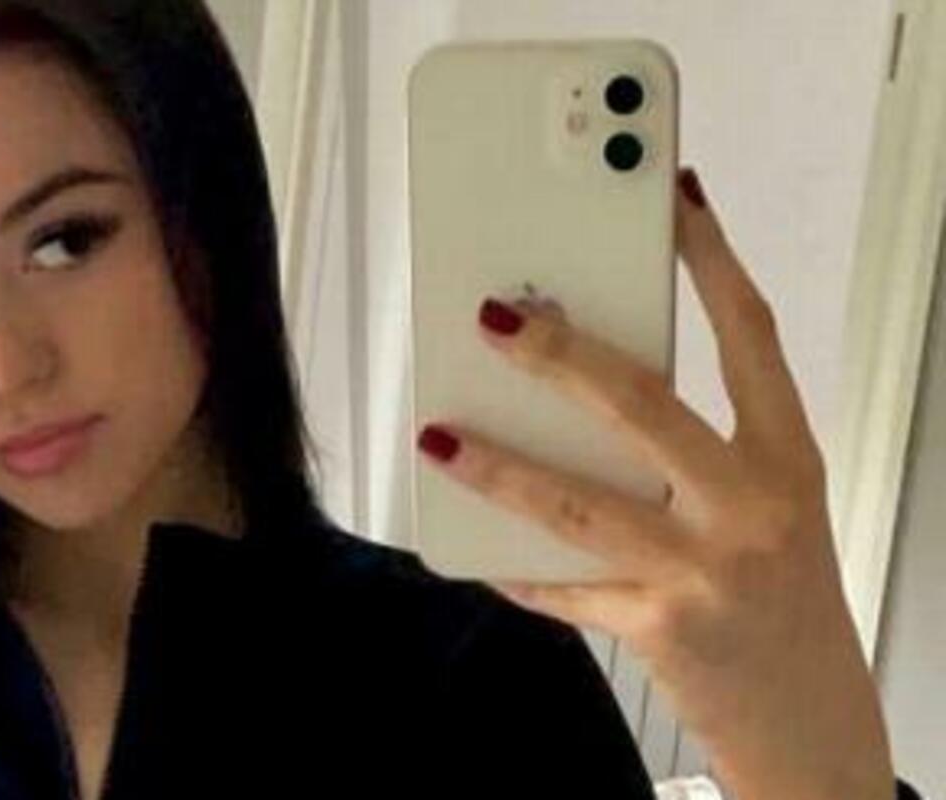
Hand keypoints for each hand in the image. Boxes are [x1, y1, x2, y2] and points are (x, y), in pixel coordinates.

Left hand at [415, 167, 895, 799]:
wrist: (812, 724)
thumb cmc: (785, 602)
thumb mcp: (768, 510)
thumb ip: (698, 452)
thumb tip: (587, 391)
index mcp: (785, 460)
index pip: (751, 338)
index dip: (712, 262)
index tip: (673, 202)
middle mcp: (752, 506)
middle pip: (646, 406)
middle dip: (563, 352)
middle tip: (498, 315)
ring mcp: (705, 570)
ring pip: (580, 501)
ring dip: (499, 465)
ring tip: (439, 432)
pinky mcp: (659, 627)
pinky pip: (564, 588)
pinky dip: (512, 566)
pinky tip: (466, 544)